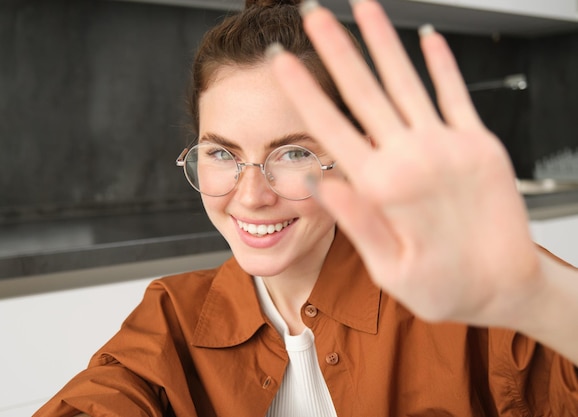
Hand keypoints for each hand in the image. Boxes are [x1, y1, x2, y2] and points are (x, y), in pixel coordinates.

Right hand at [269, 0, 542, 326]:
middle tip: (314, 15)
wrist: (511, 286)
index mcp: (383, 187)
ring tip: (363, 7)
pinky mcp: (479, 142)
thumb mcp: (388, 269)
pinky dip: (441, 63)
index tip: (283, 61)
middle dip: (336, 47)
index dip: (303, 90)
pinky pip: (455, 92)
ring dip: (382, 40)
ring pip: (407, 80)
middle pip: (365, 91)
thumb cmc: (447, 284)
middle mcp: (413, 156)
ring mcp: (449, 144)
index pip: (331, 127)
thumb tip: (316, 181)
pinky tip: (428, 37)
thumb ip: (354, 218)